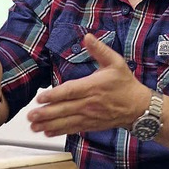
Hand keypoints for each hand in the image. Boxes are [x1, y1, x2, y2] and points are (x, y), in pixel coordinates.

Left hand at [27, 33, 150, 136]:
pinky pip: (73, 128)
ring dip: (49, 124)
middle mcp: (90, 103)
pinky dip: (60, 131)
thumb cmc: (125, 83)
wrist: (138, 106)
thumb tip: (87, 37)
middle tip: (30, 115)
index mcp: (93, 86)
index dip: (54, 95)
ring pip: (66, 121)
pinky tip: (48, 132)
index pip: (70, 91)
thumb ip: (99, 50)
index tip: (41, 98)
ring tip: (34, 126)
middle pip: (64, 109)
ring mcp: (90, 116)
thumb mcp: (115, 62)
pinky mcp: (91, 124)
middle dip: (46, 113)